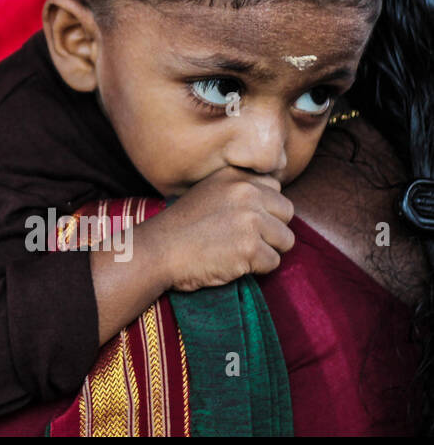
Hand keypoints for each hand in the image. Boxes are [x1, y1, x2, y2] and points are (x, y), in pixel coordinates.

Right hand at [152, 172, 294, 291]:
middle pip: (286, 213)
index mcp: (234, 176)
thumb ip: (239, 190)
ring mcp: (249, 219)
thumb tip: (273, 203)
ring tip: (236, 251)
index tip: (242, 219)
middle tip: (242, 238)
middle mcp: (245, 191)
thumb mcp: (208, 193)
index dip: (263, 207)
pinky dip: (256, 269)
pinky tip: (231, 262)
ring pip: (285, 240)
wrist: (158, 251)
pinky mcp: (250, 247)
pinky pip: (273, 262)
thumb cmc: (181, 227)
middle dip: (271, 229)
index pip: (274, 187)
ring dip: (266, 250)